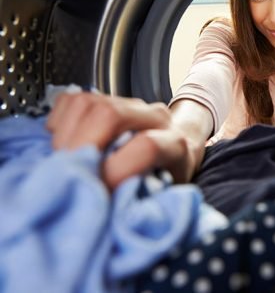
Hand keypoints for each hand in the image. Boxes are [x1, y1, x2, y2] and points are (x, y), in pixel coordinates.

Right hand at [47, 92, 212, 189]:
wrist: (174, 151)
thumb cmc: (166, 181)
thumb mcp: (163, 198)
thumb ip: (142, 203)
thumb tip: (111, 216)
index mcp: (174, 144)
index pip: (146, 146)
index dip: (118, 170)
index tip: (99, 193)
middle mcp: (153, 117)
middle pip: (110, 114)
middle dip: (81, 146)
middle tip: (69, 176)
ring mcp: (129, 104)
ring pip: (87, 103)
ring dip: (66, 136)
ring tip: (65, 163)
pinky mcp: (107, 98)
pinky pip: (72, 100)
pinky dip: (59, 123)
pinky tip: (64, 144)